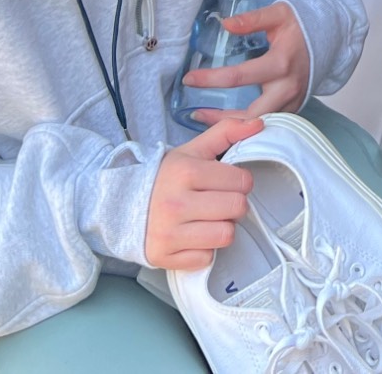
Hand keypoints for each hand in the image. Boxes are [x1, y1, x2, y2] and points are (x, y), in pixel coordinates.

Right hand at [143, 116, 259, 269]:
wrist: (121, 206)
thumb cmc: (166, 178)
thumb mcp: (192, 150)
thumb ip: (227, 132)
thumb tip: (259, 123)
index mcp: (185, 172)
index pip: (242, 181)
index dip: (240, 181)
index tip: (226, 183)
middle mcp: (175, 203)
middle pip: (237, 208)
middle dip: (233, 204)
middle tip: (218, 201)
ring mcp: (169, 233)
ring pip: (226, 235)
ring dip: (222, 228)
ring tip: (207, 219)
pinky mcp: (164, 257)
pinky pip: (207, 258)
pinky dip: (204, 249)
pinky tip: (192, 236)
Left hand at [183, 1, 311, 121]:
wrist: (329, 37)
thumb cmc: (301, 26)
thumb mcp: (278, 15)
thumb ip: (252, 19)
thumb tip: (225, 23)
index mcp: (280, 63)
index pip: (238, 77)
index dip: (210, 79)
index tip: (189, 79)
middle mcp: (287, 88)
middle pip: (250, 114)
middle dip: (221, 118)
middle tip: (195, 114)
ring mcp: (293, 101)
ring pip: (260, 125)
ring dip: (233, 126)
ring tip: (206, 119)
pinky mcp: (294, 108)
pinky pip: (269, 123)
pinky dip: (249, 126)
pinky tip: (230, 121)